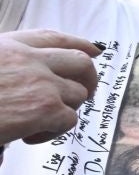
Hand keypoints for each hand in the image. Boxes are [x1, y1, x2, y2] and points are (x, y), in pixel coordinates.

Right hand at [0, 30, 100, 144]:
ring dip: (64, 110)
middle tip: (79, 96)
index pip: (52, 37)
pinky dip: (54, 132)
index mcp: (8, 46)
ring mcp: (41, 82)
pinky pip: (69, 119)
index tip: (94, 50)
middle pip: (80, 61)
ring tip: (38, 123)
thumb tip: (24, 84)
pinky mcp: (46, 108)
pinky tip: (29, 136)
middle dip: (87, 78)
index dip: (78, 42)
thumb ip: (8, 68)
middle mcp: (29, 58)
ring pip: (77, 93)